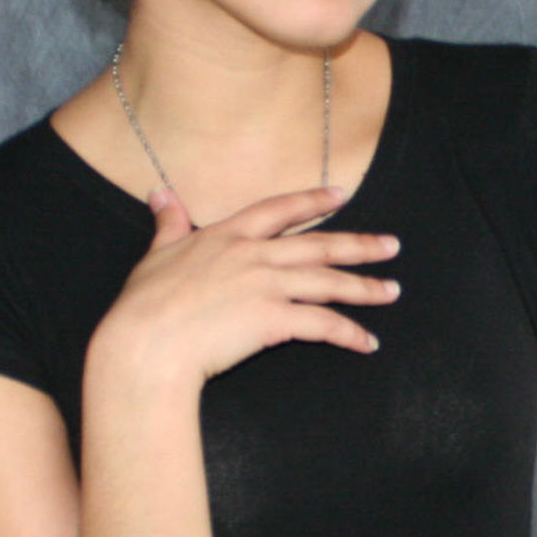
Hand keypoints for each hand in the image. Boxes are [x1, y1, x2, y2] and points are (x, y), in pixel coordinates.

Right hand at [91, 184, 400, 387]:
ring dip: (365, 287)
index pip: (279, 210)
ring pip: (329, 282)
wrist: (147, 344)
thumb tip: (160, 192)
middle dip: (360, 245)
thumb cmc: (144, 304)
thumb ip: (168, 222)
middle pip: (319, 246)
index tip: (340, 195)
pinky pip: (322, 324)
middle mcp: (253, 254)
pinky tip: (366, 342)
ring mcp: (266, 286)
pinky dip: (349, 333)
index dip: (312, 201)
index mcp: (227, 235)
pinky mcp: (273, 320)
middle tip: (392, 245)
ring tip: (391, 291)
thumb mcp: (156, 254)